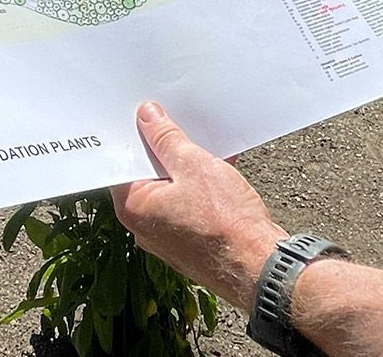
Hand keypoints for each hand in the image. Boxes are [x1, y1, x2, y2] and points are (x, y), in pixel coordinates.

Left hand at [111, 102, 285, 309]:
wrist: (259, 265)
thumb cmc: (225, 222)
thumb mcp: (193, 164)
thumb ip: (166, 139)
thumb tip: (147, 117)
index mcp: (133, 208)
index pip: (123, 163)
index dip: (135, 136)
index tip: (147, 116)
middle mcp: (144, 226)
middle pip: (147, 176)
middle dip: (165, 150)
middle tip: (179, 126)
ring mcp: (167, 237)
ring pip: (171, 190)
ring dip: (187, 168)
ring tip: (206, 148)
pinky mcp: (190, 243)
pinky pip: (188, 206)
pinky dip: (200, 187)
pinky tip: (219, 169)